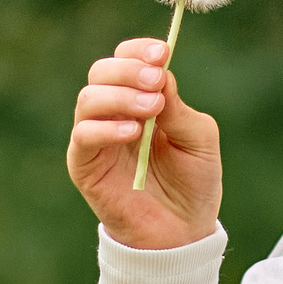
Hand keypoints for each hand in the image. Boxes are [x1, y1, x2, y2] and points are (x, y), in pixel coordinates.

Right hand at [67, 36, 221, 249]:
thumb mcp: (199, 139)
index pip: (126, 59)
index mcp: (140, 98)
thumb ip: (178, 108)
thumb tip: (160, 74)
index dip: (139, 51)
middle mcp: (113, 113)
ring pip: (88, 98)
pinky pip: (83, 136)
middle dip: (129, 70)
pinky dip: (106, 128)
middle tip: (156, 82)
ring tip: (151, 109)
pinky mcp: (84, 165)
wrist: (183, 232)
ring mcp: (96, 138)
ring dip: (120, 96)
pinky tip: (133, 132)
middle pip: (102, 71)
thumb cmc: (193, 183)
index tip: (162, 53)